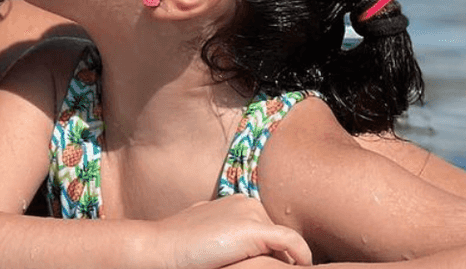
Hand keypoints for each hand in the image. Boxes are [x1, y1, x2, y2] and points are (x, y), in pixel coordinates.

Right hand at [150, 196, 311, 267]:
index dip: (271, 253)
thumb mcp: (209, 233)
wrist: (162, 248)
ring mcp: (251, 214)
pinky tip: (303, 266)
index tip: (271, 266)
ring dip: (282, 260)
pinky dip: (301, 255)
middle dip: (276, 257)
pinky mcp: (254, 229)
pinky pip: (291, 243)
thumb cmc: (181, 246)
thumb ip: (229, 234)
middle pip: (277, 237)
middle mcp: (247, 202)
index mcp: (237, 202)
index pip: (267, 230)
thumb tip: (241, 248)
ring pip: (284, 243)